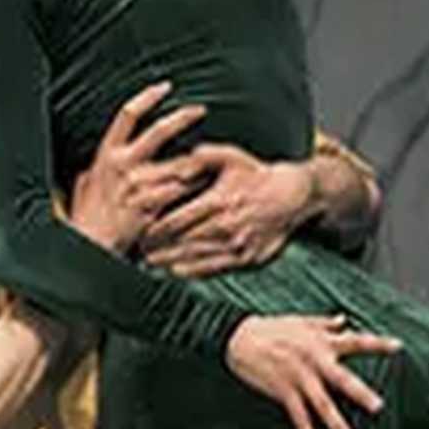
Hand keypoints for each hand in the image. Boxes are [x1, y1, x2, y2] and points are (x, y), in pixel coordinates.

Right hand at [60, 86, 207, 253]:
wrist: (90, 246)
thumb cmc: (87, 218)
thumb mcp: (83, 186)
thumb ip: (93, 172)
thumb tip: (92, 167)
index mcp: (107, 155)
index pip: (128, 115)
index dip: (147, 97)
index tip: (165, 87)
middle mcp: (123, 164)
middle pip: (159, 130)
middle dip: (183, 116)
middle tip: (200, 110)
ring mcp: (139, 184)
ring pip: (180, 164)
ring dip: (197, 163)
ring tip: (210, 162)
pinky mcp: (153, 204)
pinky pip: (182, 190)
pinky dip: (195, 188)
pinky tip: (205, 188)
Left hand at [147, 147, 319, 276]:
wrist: (291, 195)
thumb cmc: (256, 174)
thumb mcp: (231, 156)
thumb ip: (203, 156)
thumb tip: (179, 162)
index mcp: (218, 202)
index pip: (177, 220)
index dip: (154, 228)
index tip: (139, 230)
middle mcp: (225, 227)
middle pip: (181, 242)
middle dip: (157, 248)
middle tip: (136, 250)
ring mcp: (236, 245)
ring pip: (195, 258)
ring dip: (170, 261)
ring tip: (149, 263)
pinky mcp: (246, 259)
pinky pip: (215, 269)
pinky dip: (193, 272)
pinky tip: (176, 271)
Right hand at [223, 312, 396, 428]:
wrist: (238, 337)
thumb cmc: (270, 328)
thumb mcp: (300, 321)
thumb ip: (324, 323)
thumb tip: (344, 320)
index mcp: (321, 341)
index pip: (355, 341)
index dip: (377, 344)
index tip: (398, 347)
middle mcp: (313, 360)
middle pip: (342, 379)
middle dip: (360, 393)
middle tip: (377, 407)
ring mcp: (298, 377)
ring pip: (322, 405)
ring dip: (336, 425)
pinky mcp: (283, 391)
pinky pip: (298, 418)